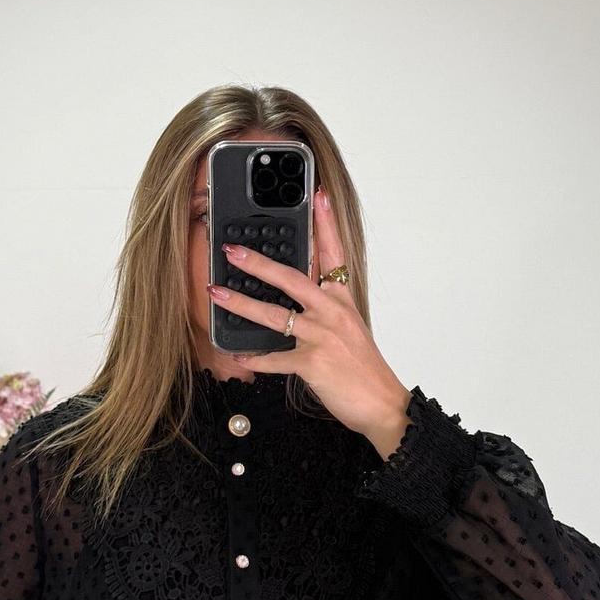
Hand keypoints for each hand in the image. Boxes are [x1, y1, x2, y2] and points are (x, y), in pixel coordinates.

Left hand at [206, 187, 414, 459]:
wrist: (382, 403)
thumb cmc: (365, 369)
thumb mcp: (350, 329)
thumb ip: (325, 311)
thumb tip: (297, 302)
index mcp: (342, 301)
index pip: (333, 254)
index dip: (324, 224)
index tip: (317, 196)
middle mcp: (332, 312)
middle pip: (292, 278)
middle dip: (258, 262)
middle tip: (233, 250)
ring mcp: (322, 337)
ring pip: (275, 315)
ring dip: (242, 303)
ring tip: (217, 293)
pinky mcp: (313, 363)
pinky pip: (276, 359)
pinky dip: (255, 359)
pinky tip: (239, 355)